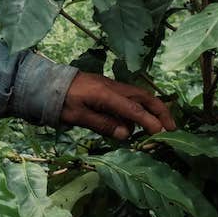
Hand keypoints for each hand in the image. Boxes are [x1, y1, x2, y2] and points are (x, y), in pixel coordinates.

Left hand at [61, 72, 175, 139]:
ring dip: (150, 110)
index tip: (161, 133)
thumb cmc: (58, 100)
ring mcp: (110, 86)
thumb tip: (125, 134)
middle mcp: (112, 87)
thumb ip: (101, 124)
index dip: (148, 121)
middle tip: (172, 128)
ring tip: (156, 128)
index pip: (132, 109)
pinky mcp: (107, 88)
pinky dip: (137, 109)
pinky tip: (133, 123)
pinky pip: (128, 98)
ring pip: (138, 96)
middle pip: (143, 97)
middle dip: (160, 111)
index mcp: (104, 94)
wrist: (46, 82)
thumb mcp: (76, 116)